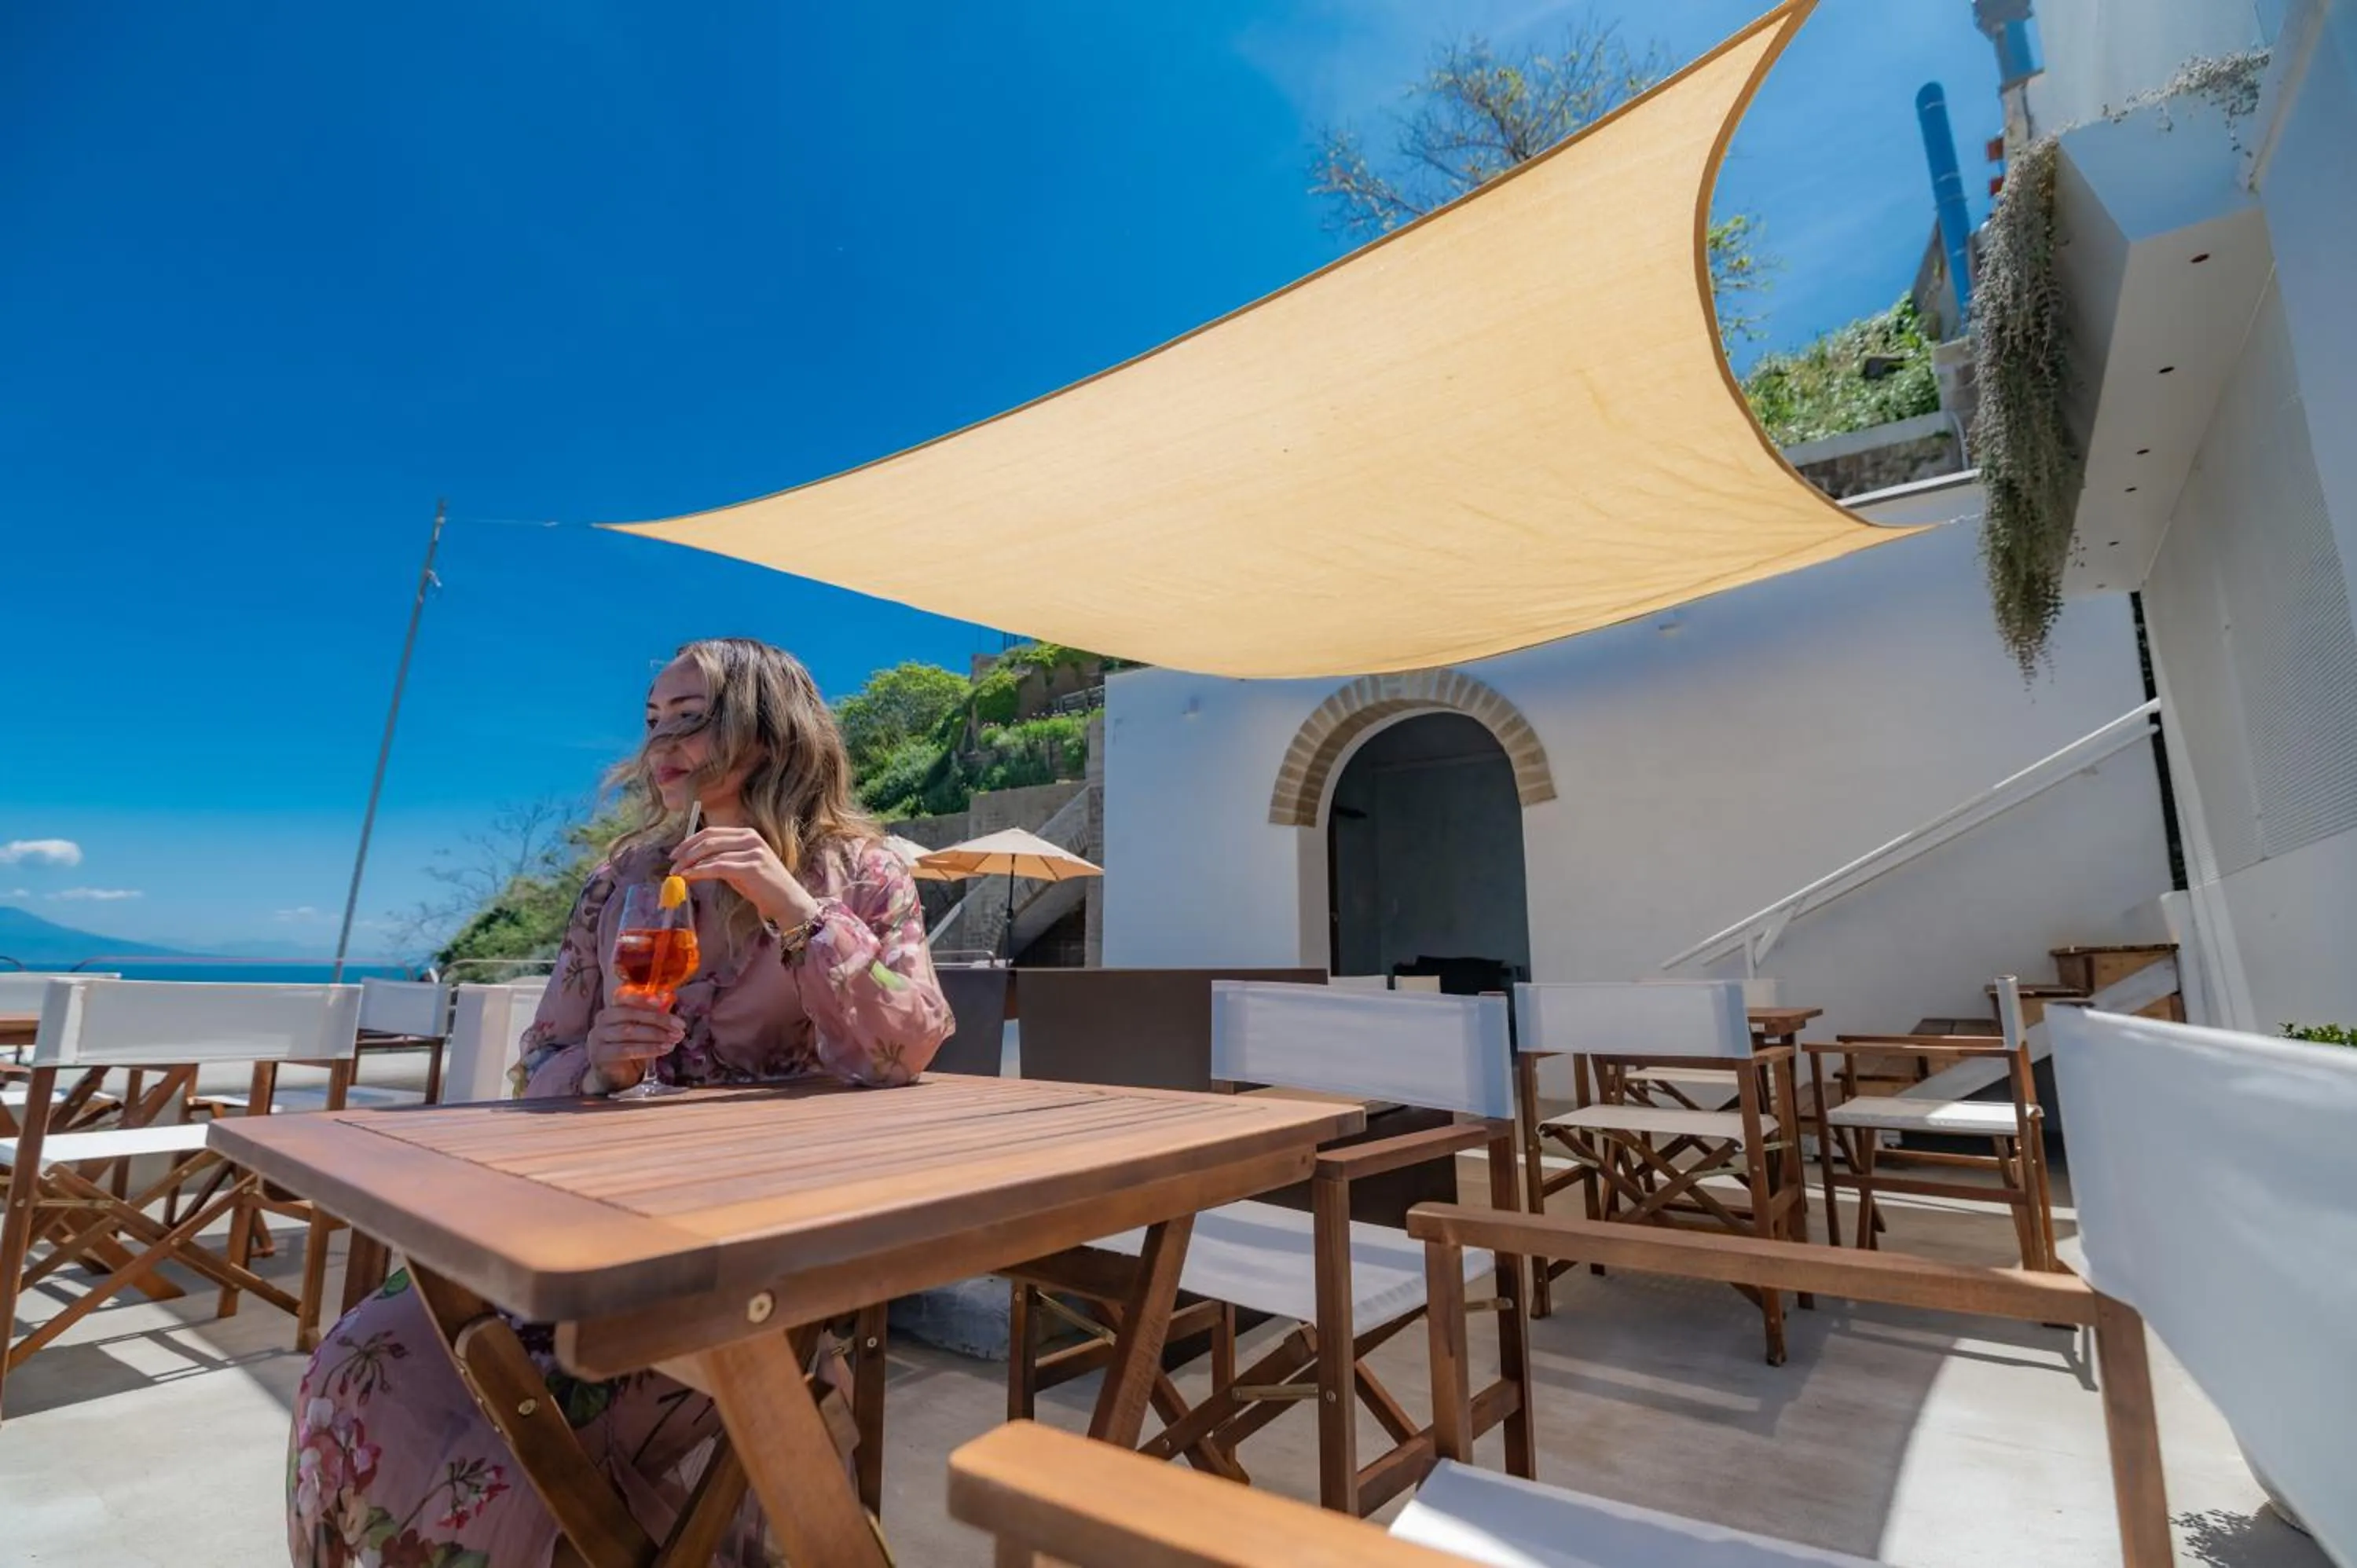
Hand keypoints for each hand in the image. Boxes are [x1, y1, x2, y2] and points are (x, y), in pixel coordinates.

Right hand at [585, 1002, 684, 1090]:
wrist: (615, 1076)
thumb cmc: (630, 1048)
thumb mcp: (641, 1030)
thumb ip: (651, 1017)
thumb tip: (668, 1001)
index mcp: (611, 1010)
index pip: (623, 998)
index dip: (641, 998)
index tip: (661, 1001)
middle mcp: (601, 1021)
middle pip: (629, 1014)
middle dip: (657, 1019)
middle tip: (679, 1026)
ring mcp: (598, 1038)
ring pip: (628, 1032)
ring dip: (656, 1034)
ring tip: (674, 1038)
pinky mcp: (600, 1056)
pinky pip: (626, 1050)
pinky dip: (648, 1049)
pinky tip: (664, 1049)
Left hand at [671, 826, 821, 925]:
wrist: (787, 902)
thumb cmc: (763, 887)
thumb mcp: (739, 868)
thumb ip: (719, 861)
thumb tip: (690, 865)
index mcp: (747, 834)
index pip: (711, 832)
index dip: (690, 841)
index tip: (675, 854)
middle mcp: (750, 838)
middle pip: (709, 839)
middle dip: (686, 852)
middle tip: (672, 865)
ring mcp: (752, 851)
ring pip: (711, 852)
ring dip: (690, 863)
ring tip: (677, 874)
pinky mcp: (751, 867)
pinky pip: (718, 866)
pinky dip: (700, 871)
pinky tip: (689, 877)